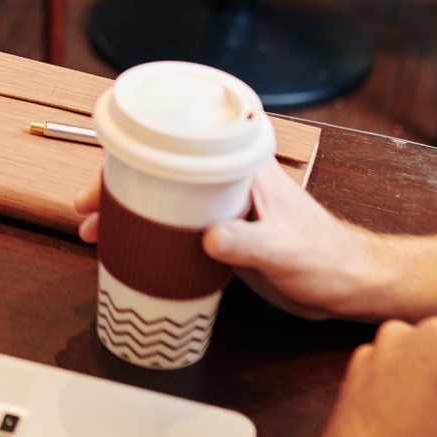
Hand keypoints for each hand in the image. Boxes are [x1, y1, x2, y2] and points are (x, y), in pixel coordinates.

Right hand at [75, 163, 388, 320]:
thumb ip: (247, 243)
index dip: (133, 164)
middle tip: (86, 211)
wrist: (349, 286)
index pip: (177, 151)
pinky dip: (149, 237)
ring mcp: (224, 209)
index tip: (103, 183)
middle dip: (118, 190)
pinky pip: (176, 229)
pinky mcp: (225, 237)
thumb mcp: (284, 250)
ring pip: (164, 202)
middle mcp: (227, 182)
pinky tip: (131, 252)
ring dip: (129, 215)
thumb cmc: (328, 258)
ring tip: (95, 234)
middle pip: (161, 174)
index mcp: (241, 169)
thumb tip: (208, 239)